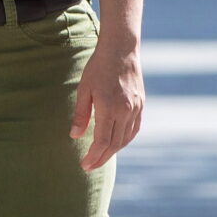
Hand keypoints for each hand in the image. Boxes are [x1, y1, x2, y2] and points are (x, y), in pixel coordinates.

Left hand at [72, 37, 141, 170]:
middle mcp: (126, 111)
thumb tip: (75, 136)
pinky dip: (125, 139)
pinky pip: (134, 129)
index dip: (93, 156)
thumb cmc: (98, 68)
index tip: (84, 165)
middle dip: (102, 157)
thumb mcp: (83, 90)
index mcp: (110, 108)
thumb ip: (80, 114)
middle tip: (90, 166)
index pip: (102, 141)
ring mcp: (136, 108)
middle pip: (114, 143)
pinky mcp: (141, 104)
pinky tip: (116, 143)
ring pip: (126, 138)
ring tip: (100, 157)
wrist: (121, 50)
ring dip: (113, 150)